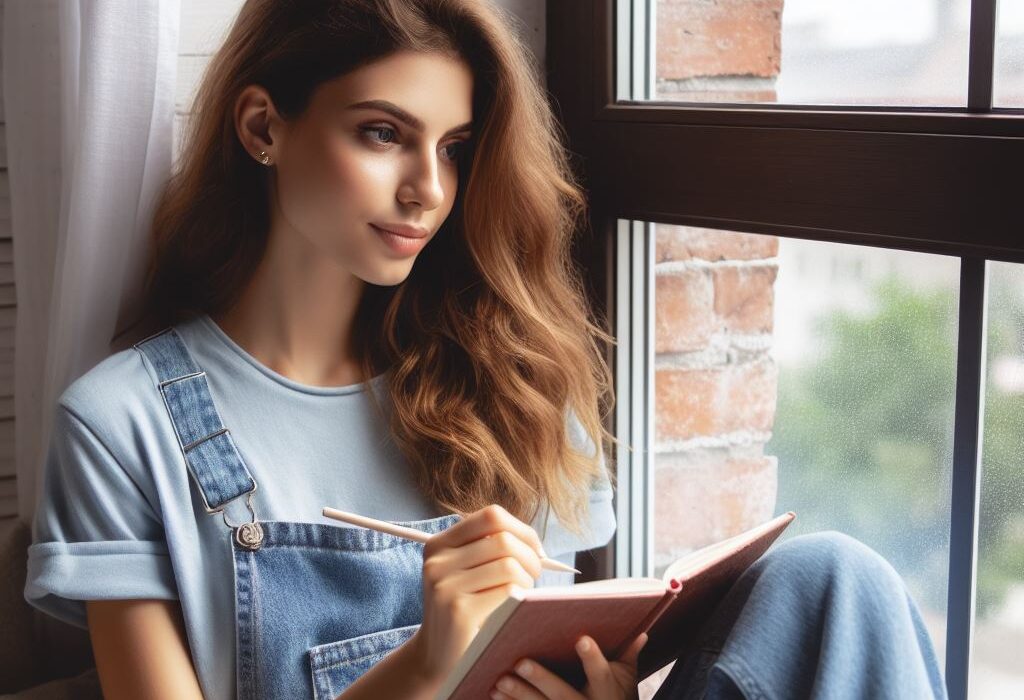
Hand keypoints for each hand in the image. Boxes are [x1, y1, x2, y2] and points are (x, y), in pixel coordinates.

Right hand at [410, 504, 546, 683]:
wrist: (436, 657)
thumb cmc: (463, 609)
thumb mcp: (465, 572)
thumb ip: (491, 550)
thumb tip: (535, 544)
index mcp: (439, 544)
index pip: (491, 516)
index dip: (522, 529)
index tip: (536, 549)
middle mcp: (437, 561)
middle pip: (503, 540)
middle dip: (531, 557)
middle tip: (535, 575)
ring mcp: (444, 586)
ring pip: (508, 565)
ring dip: (527, 579)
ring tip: (521, 594)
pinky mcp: (458, 612)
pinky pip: (507, 591)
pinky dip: (520, 598)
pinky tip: (512, 609)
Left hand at [489, 631, 648, 699]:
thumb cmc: (618, 698)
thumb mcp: (628, 681)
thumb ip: (630, 656)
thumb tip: (641, 632)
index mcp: (609, 694)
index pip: (601, 675)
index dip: (592, 659)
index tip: (581, 639)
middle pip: (563, 696)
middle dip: (541, 680)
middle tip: (520, 662)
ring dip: (519, 696)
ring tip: (499, 682)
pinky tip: (495, 696)